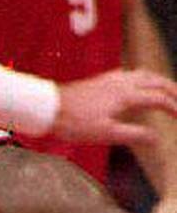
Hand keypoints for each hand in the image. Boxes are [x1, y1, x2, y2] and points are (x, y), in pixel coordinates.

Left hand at [52, 69, 176, 147]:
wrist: (48, 107)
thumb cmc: (74, 123)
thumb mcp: (106, 134)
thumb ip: (134, 135)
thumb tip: (157, 139)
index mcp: (127, 95)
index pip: (159, 98)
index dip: (174, 107)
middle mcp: (122, 82)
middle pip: (156, 81)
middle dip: (172, 90)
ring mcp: (110, 78)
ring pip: (143, 74)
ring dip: (159, 81)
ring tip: (166, 89)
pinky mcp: (101, 79)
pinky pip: (129, 73)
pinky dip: (142, 77)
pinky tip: (137, 84)